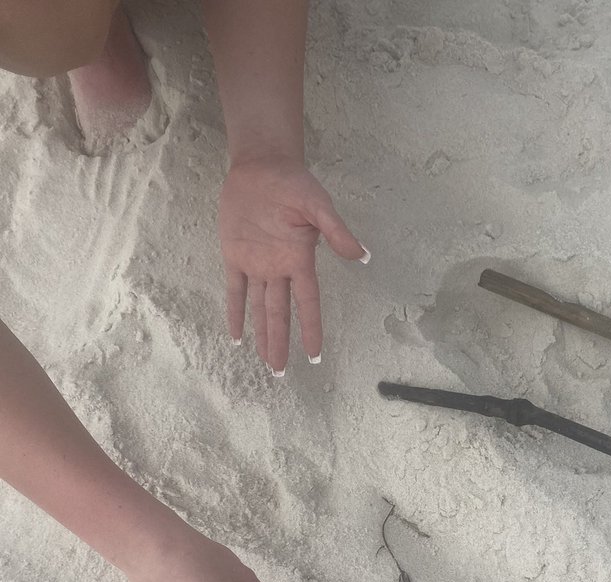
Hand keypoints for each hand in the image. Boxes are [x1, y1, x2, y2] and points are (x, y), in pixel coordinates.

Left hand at [218, 154, 366, 370]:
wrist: (263, 165)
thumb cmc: (294, 182)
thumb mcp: (318, 205)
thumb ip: (337, 231)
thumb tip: (362, 256)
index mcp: (300, 260)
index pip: (308, 303)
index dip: (311, 329)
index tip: (316, 355)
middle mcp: (280, 269)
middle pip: (281, 314)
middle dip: (281, 343)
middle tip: (281, 373)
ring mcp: (257, 264)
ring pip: (260, 308)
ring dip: (263, 335)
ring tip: (267, 362)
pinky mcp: (236, 255)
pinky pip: (235, 290)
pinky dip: (235, 312)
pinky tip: (237, 336)